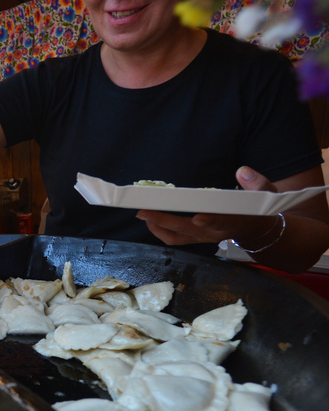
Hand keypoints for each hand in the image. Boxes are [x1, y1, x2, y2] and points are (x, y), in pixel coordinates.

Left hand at [136, 166, 280, 246]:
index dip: (210, 221)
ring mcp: (203, 238)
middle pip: (187, 230)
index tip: (198, 217)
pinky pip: (175, 238)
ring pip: (177, 238)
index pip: (222, 222)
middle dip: (165, 221)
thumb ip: (257, 183)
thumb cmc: (258, 210)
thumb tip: (242, 171)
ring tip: (143, 215)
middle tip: (145, 211)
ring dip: (158, 228)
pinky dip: (160, 230)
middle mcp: (215, 233)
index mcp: (234, 222)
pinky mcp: (195, 238)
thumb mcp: (266, 195)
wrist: (256, 231)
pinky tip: (150, 220)